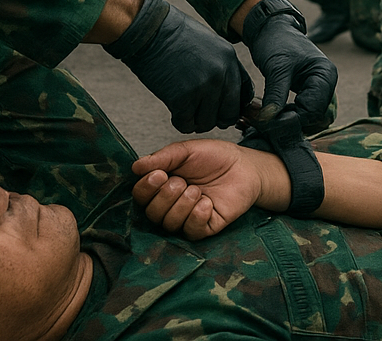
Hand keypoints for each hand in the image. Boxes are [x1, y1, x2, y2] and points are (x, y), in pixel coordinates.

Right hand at [105, 0, 253, 132]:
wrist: (149, 30)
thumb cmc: (174, 35)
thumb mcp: (210, 44)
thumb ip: (221, 66)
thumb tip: (226, 93)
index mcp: (229, 59)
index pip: (244, 95)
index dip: (232, 107)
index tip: (221, 109)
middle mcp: (221, 74)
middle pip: (229, 114)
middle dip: (216, 118)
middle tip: (201, 113)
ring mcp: (203, 87)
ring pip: (208, 123)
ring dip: (196, 121)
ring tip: (186, 110)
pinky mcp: (182, 98)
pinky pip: (186, 124)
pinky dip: (180, 122)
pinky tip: (175, 112)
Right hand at [132, 140, 284, 239]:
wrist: (244, 166)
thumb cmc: (216, 157)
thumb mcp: (188, 150)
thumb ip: (163, 157)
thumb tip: (136, 166)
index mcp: (163, 185)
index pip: (141, 195)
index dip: (146, 188)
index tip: (159, 174)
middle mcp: (171, 204)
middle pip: (152, 213)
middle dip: (165, 196)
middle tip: (182, 181)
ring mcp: (187, 217)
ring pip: (169, 224)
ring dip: (182, 205)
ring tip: (197, 190)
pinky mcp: (204, 227)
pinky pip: (191, 231)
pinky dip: (197, 216)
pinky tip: (207, 203)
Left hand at [244, 4, 337, 131]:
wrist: (271, 30)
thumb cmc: (277, 42)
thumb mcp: (277, 67)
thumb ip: (275, 94)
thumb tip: (269, 121)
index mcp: (325, 75)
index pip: (314, 109)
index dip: (292, 119)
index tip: (268, 121)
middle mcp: (326, 84)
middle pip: (314, 117)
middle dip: (290, 123)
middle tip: (265, 121)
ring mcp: (317, 90)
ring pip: (308, 119)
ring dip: (288, 123)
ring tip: (266, 118)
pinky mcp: (307, 94)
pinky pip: (301, 114)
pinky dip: (287, 118)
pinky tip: (271, 114)